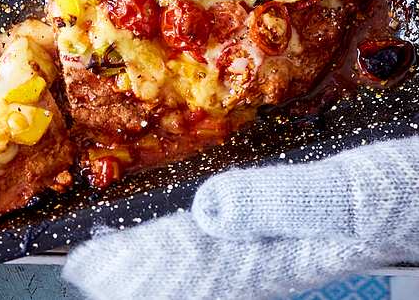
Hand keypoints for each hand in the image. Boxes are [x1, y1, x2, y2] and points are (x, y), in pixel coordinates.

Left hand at [62, 137, 418, 299]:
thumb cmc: (406, 196)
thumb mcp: (351, 194)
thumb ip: (283, 200)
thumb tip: (208, 207)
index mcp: (273, 256)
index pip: (185, 271)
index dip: (135, 269)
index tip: (89, 268)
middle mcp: (270, 261)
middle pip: (188, 278)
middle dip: (136, 277)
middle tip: (84, 272)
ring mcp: (282, 253)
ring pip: (205, 270)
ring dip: (157, 268)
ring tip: (114, 267)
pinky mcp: (294, 240)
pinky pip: (230, 255)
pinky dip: (192, 252)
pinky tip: (184, 241)